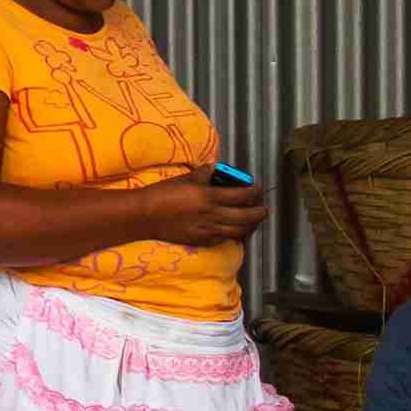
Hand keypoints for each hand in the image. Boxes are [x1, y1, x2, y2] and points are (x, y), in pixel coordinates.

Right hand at [137, 168, 270, 247]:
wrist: (146, 215)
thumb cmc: (164, 193)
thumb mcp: (186, 178)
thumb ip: (205, 174)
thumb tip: (217, 170)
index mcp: (209, 197)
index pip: (241, 195)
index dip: (253, 192)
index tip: (257, 188)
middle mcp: (212, 215)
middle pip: (246, 217)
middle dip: (259, 213)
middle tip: (264, 209)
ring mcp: (208, 230)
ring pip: (239, 231)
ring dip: (251, 226)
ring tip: (254, 221)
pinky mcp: (202, 240)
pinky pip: (225, 239)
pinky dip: (235, 234)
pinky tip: (236, 230)